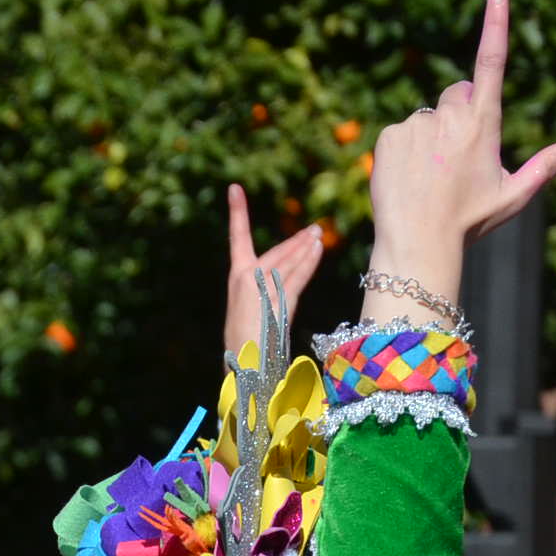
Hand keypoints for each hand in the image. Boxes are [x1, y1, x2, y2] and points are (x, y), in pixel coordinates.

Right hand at [222, 185, 326, 353]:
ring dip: (306, 248)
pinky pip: (296, 278)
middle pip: (277, 253)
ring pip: (289, 263)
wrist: (244, 366)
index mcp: (237, 279)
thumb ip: (269, 294)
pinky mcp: (275, 301)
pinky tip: (318, 249)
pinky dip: (309, 263)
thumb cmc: (247, 346)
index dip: (237, 212)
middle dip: (297, 242)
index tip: (235, 189)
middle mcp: (246, 279)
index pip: (238, 238)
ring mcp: (260, 289)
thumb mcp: (253, 314)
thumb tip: (289, 281)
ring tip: (320, 234)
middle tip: (315, 229)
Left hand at [364, 0, 555, 308]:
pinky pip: (400, 134)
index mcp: (483, 123)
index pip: (491, 63)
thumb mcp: (513, 196)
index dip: (495, 26)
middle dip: (460, 114)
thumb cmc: (470, 222)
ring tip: (431, 178)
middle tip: (457, 159)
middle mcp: (450, 116)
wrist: (418, 244)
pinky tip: (408, 179)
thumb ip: (546, 166)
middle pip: (457, 95)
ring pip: (428, 119)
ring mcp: (417, 124)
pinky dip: (404, 151)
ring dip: (430, 138)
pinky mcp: (389, 135)